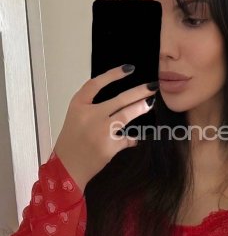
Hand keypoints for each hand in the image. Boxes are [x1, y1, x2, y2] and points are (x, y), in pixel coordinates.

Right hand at [53, 65, 158, 191]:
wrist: (67, 167)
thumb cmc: (72, 141)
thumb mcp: (76, 118)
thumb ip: (92, 107)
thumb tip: (121, 100)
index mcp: (78, 105)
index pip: (96, 83)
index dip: (114, 74)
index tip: (129, 69)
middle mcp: (89, 115)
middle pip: (119, 99)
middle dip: (139, 92)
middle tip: (152, 87)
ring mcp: (100, 130)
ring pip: (126, 115)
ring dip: (141, 108)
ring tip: (151, 103)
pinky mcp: (109, 145)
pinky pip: (127, 138)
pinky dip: (133, 138)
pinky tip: (137, 138)